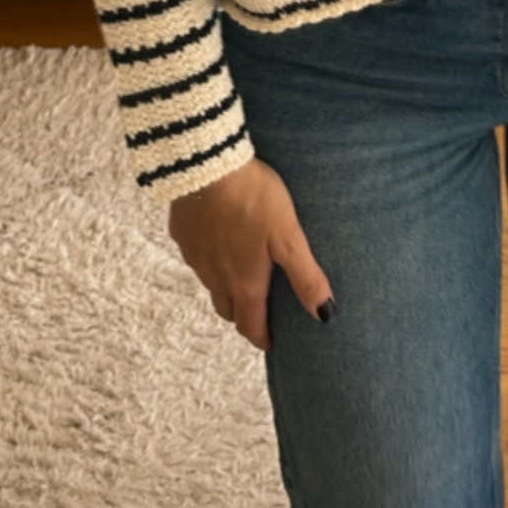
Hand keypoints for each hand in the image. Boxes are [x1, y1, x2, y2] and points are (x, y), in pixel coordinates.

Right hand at [168, 156, 335, 354]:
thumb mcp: (289, 237)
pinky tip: (218, 240)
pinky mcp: (182, 234)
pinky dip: (208, 257)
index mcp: (243, 282)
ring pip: (210, 284)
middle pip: (227, 309)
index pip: (250, 325)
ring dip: (225, 286)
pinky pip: (196, 256)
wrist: (208, 165)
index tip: (270, 341)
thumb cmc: (254, 200)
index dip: (261, 337)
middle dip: (243, 314)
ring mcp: (195, 257)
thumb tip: (324, 314)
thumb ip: (306, 277)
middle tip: (258, 309)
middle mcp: (215, 277)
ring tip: (240, 274)